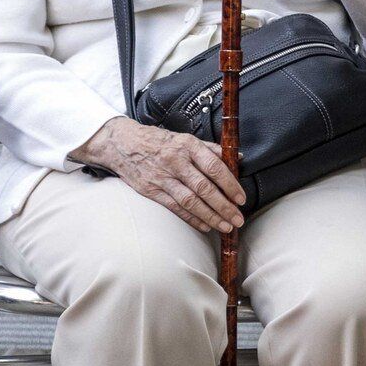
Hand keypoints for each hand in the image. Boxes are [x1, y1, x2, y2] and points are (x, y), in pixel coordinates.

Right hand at [72, 115, 245, 236]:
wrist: (124, 144)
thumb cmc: (160, 141)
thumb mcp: (186, 139)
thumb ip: (212, 150)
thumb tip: (238, 158)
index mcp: (188, 145)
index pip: (214, 166)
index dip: (230, 184)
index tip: (241, 198)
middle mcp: (176, 161)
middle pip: (203, 188)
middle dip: (224, 206)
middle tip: (238, 219)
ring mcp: (162, 177)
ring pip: (190, 201)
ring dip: (210, 216)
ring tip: (225, 227)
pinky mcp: (151, 190)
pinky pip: (175, 208)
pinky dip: (192, 218)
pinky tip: (205, 226)